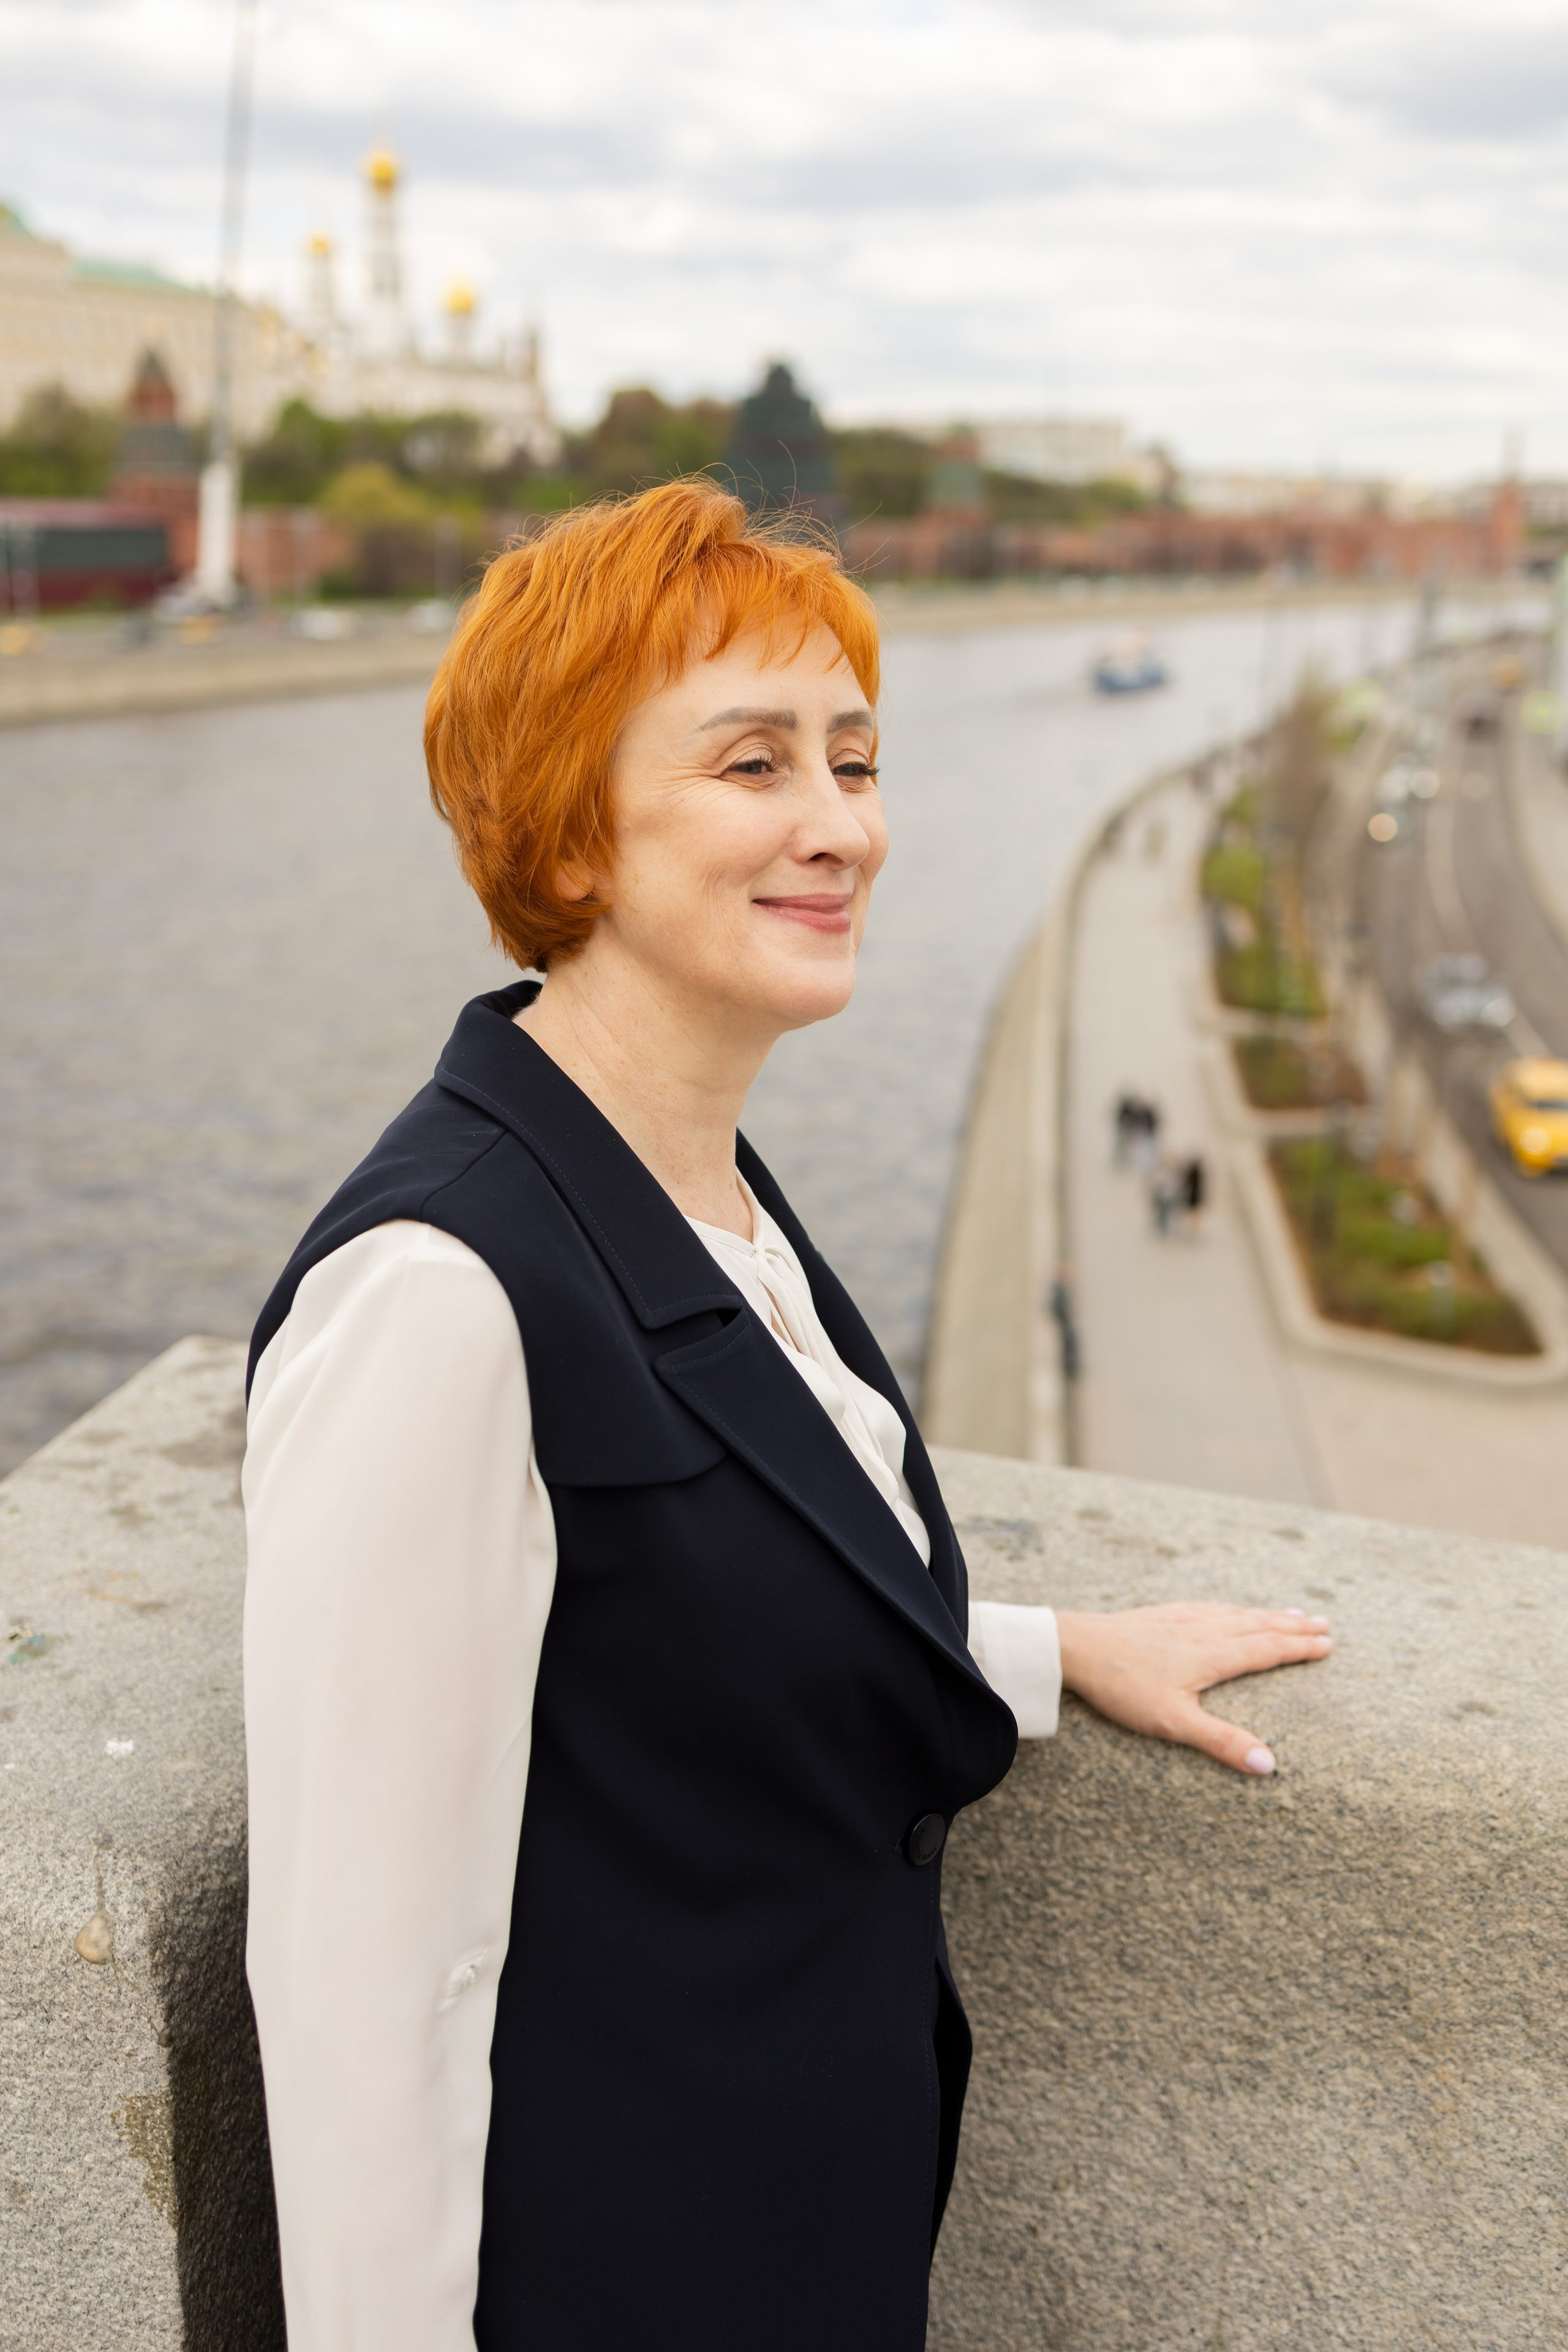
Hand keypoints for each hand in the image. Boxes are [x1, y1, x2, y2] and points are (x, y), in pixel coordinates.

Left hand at [1054, 1603, 1332, 1775]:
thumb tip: (1270, 1765)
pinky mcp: (1162, 1615)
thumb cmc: (1124, 1686)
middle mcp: (1204, 1630)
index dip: (1299, 1647)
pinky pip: (1210, 1607)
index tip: (1328, 1644)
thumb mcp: (1174, 1723)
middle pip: (1259, 1625)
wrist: (1076, 1647)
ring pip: (1236, 1614)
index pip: (1268, 1648)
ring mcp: (1182, 1618)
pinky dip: (1233, 1608)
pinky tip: (1228, 1609)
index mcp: (1213, 1654)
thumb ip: (1222, 1742)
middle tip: (1324, 1624)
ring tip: (1292, 1612)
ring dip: (1267, 1614)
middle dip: (1293, 1626)